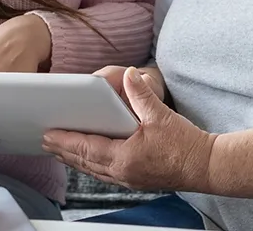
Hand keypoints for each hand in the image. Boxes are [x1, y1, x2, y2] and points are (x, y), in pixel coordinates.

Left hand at [42, 67, 215, 191]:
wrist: (207, 166)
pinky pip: (105, 173)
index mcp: (125, 158)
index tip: (48, 134)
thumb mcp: (161, 115)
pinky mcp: (137, 179)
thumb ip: (141, 94)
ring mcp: (129, 178)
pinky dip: (91, 164)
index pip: (86, 149)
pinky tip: (88, 158)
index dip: (65, 141)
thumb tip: (129, 74)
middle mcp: (123, 172)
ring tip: (60, 150)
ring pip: (93, 170)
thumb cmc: (187, 145)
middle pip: (84, 162)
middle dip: (63, 151)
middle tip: (45, 141)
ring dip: (75, 159)